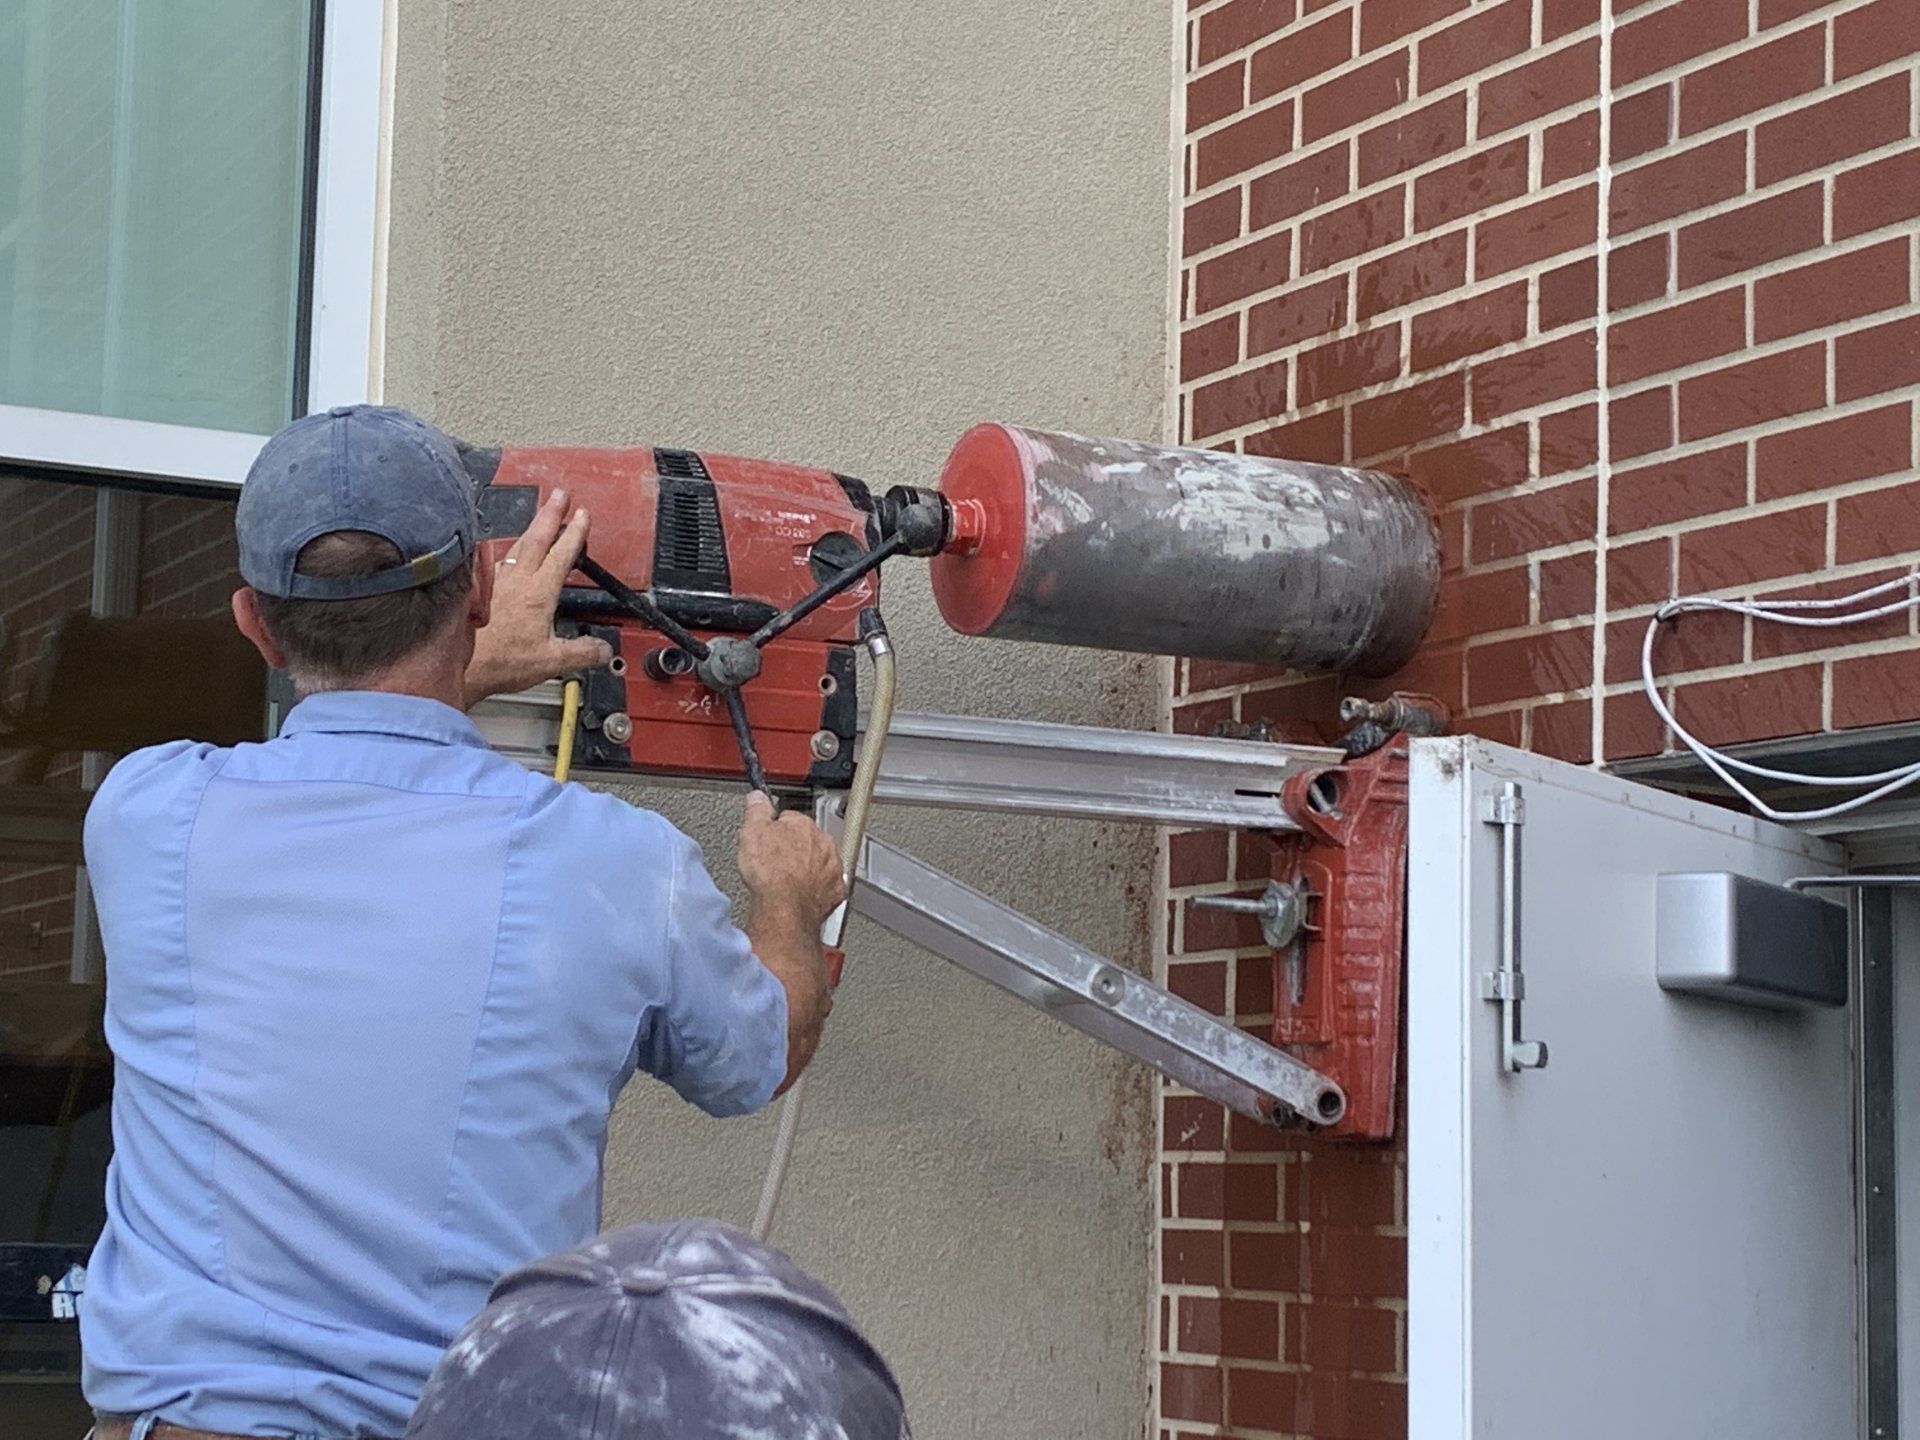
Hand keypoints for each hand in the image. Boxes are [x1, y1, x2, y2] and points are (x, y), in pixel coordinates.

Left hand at [464, 489, 612, 707]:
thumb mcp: (551, 661)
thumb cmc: (499, 661)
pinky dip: (509, 549)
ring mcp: (495, 581)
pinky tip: (508, 552)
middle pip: (537, 537)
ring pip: (517, 546)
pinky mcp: (479, 588)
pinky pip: (498, 560)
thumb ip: (582, 652)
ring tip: (541, 515)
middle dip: (551, 513)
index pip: (561, 554)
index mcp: (538, 592)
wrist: (459, 665)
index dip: (574, 533)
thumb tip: (604, 650)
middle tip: (560, 495)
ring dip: (531, 528)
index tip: (582, 515)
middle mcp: (516, 580)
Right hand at [736, 792, 846, 925]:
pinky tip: (801, 894)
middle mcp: (823, 844)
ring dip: (807, 868)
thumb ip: (756, 810)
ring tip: (787, 880)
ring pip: (820, 862)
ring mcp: (832, 868)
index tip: (768, 839)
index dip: (775, 830)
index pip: (790, 819)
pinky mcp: (835, 891)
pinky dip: (817, 889)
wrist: (784, 908)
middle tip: (775, 863)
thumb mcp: (752, 832)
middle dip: (793, 849)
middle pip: (807, 840)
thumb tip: (757, 798)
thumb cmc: (771, 874)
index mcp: (804, 825)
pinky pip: (828, 886)